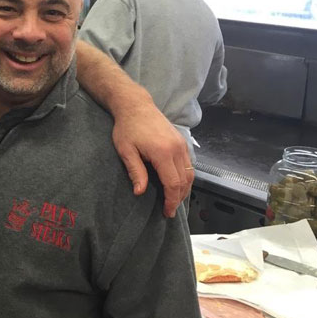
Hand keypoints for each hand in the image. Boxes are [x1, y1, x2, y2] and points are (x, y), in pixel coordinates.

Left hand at [111, 102, 192, 217]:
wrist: (136, 106)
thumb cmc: (127, 128)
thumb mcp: (126, 151)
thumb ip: (135, 172)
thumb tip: (140, 192)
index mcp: (163, 153)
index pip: (173, 183)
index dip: (171, 200)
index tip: (167, 211)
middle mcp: (177, 149)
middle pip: (185, 181)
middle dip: (179, 198)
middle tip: (170, 210)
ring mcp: (182, 144)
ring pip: (190, 173)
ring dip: (185, 189)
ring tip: (175, 200)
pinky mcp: (182, 142)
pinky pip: (189, 164)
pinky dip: (186, 177)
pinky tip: (178, 184)